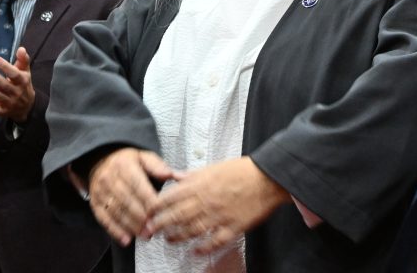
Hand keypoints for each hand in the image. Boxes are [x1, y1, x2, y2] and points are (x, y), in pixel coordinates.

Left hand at [0, 47, 35, 122]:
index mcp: (23, 81)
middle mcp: (17, 93)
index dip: (5, 66)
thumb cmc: (23, 85)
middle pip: (4, 85)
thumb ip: (23, 60)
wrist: (28, 106)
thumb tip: (21, 49)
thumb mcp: (26, 72)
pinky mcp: (2, 112)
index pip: (14, 74)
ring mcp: (9, 103)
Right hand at [89, 148, 172, 246]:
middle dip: (141, 216)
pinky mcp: (95, 203)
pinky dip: (115, 231)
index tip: (158, 209)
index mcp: (124, 166)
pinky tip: (126, 239)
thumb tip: (174, 174)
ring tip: (144, 234)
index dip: (148, 198)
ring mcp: (100, 192)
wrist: (101, 160)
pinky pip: (104, 219)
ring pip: (116, 211)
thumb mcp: (144, 156)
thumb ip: (159, 166)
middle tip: (153, 227)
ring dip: (131, 226)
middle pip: (126, 200)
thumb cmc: (127, 161)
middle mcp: (110, 178)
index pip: (137, 184)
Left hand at [146, 157, 288, 253]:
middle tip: (150, 231)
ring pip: (191, 230)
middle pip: (177, 216)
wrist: (269, 177)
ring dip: (177, 237)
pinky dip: (203, 248)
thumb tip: (175, 176)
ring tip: (170, 240)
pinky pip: (214, 241)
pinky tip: (195, 250)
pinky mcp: (233, 227)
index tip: (148, 212)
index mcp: (202, 184)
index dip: (156, 206)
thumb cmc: (244, 170)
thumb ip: (193, 174)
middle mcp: (207, 201)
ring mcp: (219, 216)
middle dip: (160, 225)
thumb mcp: (215, 166)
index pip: (171, 197)